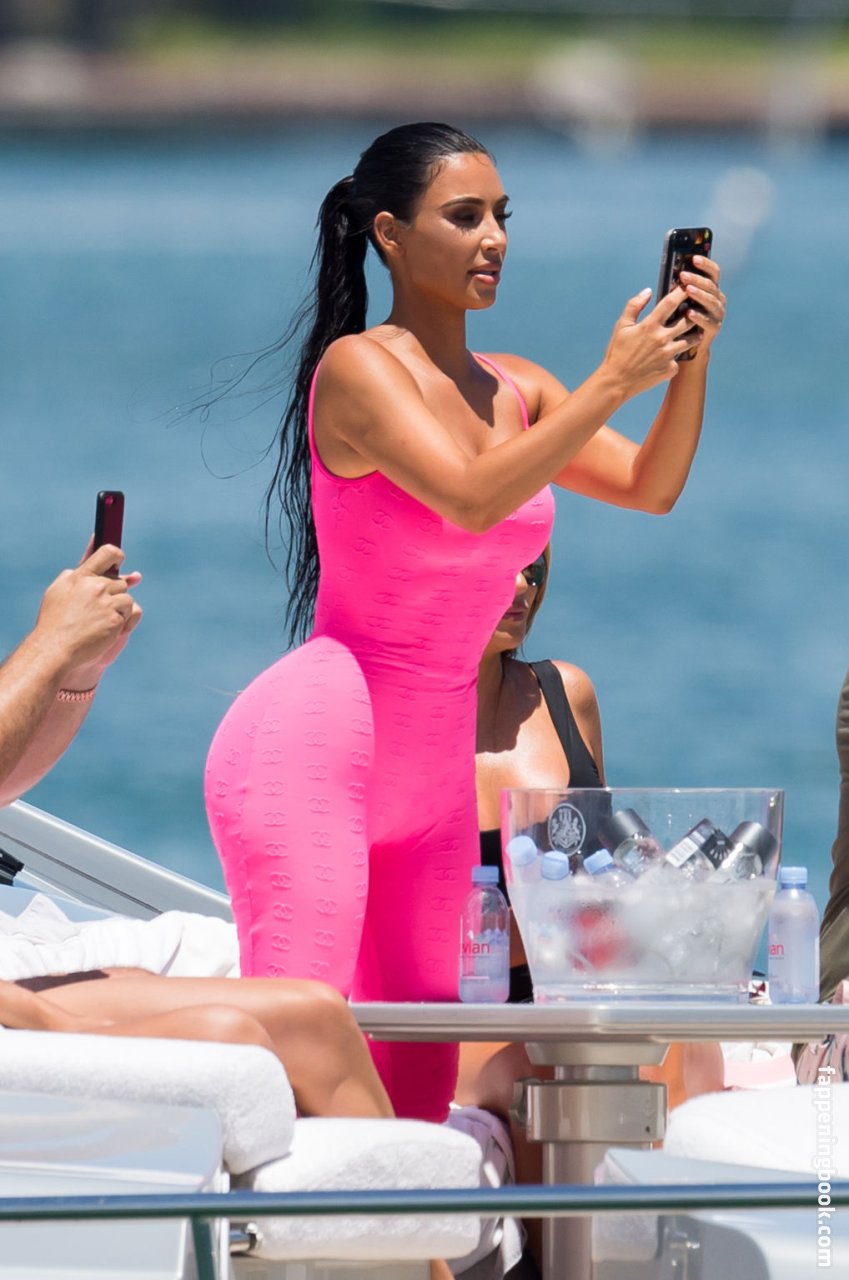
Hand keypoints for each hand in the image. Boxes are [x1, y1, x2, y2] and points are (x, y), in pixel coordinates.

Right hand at [33, 544, 142, 685]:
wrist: (56, 647)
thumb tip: (91, 564)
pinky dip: (123, 622)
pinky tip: (107, 629)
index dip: (117, 555)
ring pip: (127, 598)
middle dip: (113, 594)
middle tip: (98, 609)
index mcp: (81, 576)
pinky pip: (131, 614)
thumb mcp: (58, 590)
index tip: (118, 561)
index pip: (108, 553)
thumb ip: (75, 574)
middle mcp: (96, 586)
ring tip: (100, 621)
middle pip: (120, 582)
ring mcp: (107, 603)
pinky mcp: (116, 620)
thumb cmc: (54, 620)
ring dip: (119, 609)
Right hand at [601, 286, 699, 396]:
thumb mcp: (621, 326)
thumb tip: (648, 291)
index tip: (687, 288)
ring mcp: (668, 355)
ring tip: (694, 330)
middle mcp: (662, 339)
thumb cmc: (617, 352)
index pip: (671, 303)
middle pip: (688, 320)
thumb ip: (634, 306)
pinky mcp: (670, 369)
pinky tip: (675, 354)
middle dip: (693, 313)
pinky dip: (677, 356)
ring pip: (691, 340)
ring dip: (694, 334)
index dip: (682, 293)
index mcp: (649, 325)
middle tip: (695, 310)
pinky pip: (679, 359)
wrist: (616, 382)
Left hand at [677, 255, 725, 356]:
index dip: (706, 264)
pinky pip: (708, 321)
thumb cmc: (678, 320)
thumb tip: (672, 271)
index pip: (713, 272)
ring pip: (711, 301)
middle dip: (697, 279)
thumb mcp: (678, 301)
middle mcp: (718, 299)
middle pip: (711, 285)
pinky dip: (699, 316)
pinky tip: (689, 313)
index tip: (694, 258)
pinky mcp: (714, 329)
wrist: (685, 347)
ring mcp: (718, 314)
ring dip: (699, 294)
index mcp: (711, 289)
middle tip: (683, 275)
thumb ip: (679, 288)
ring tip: (687, 290)